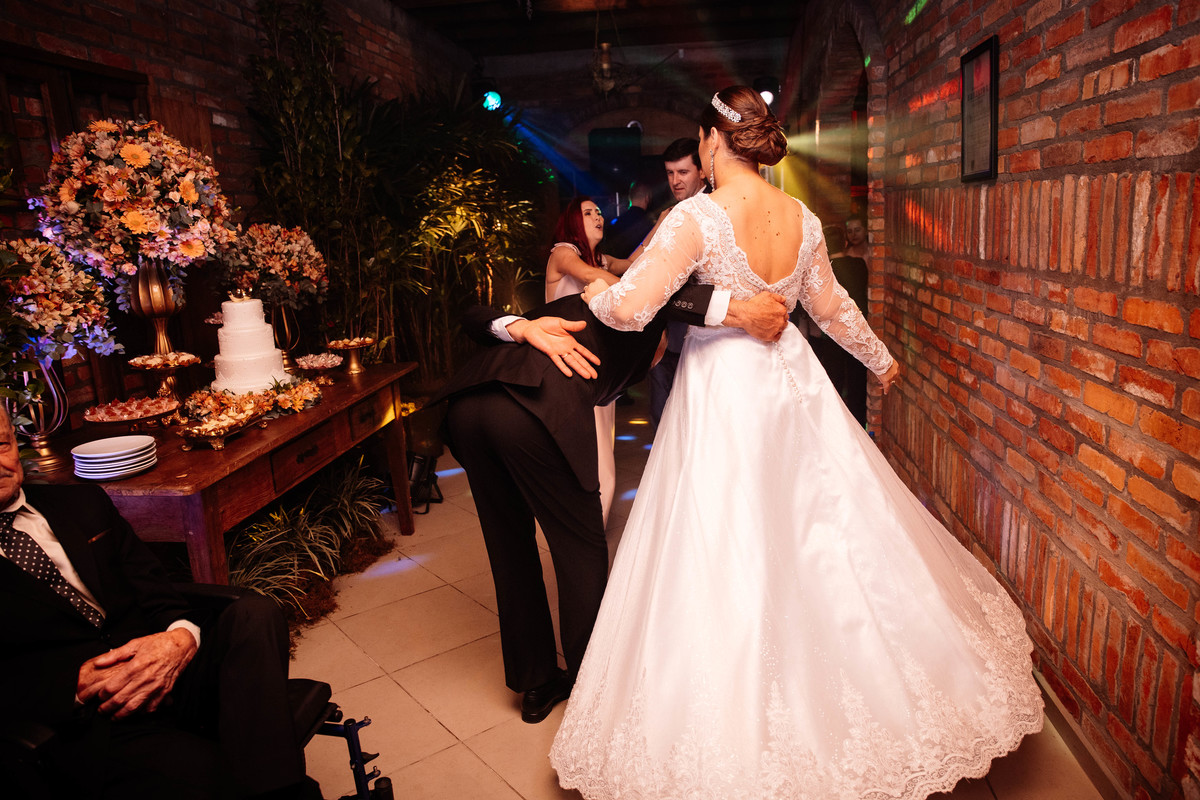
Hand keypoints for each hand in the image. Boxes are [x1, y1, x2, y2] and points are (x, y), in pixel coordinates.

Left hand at [77, 628, 197, 717]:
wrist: (181, 646)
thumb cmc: (158, 644)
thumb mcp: (135, 644)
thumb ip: (115, 654)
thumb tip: (98, 662)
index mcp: (136, 666)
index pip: (112, 686)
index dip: (102, 694)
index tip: (100, 695)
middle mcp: (145, 678)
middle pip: (120, 699)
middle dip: (107, 707)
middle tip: (101, 709)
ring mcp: (155, 686)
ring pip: (133, 707)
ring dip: (121, 715)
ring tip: (113, 716)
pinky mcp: (164, 691)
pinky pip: (150, 708)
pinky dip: (140, 713)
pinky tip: (134, 712)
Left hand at [507, 316, 600, 377]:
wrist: (532, 327)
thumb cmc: (546, 324)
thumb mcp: (561, 322)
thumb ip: (572, 325)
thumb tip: (584, 324)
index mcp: (570, 341)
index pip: (583, 351)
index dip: (590, 357)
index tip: (598, 363)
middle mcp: (566, 348)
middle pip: (579, 360)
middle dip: (587, 367)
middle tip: (595, 376)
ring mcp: (558, 351)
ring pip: (571, 362)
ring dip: (579, 369)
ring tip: (587, 377)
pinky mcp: (550, 352)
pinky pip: (558, 362)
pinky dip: (563, 368)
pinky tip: (569, 374)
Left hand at [581, 278, 608, 303]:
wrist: (607, 304)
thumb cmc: (610, 297)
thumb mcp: (610, 288)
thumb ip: (605, 286)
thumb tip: (605, 288)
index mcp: (599, 280)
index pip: (597, 281)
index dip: (598, 286)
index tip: (600, 289)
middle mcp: (592, 284)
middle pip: (591, 285)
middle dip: (593, 289)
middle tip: (597, 294)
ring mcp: (588, 290)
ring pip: (586, 289)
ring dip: (589, 292)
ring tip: (593, 297)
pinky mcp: (585, 297)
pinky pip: (582, 295)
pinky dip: (584, 296)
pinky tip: (588, 298)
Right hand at [725, 292, 787, 341]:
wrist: (745, 315)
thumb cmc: (754, 305)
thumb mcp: (767, 295)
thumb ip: (778, 297)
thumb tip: (783, 299)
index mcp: (781, 310)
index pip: (785, 312)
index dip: (779, 312)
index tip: (775, 313)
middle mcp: (781, 320)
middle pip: (784, 321)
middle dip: (779, 319)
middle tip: (772, 318)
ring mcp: (776, 329)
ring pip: (781, 328)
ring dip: (778, 327)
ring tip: (770, 325)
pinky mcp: (770, 336)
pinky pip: (777, 337)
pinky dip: (775, 335)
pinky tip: (771, 332)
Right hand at [877, 360, 900, 394]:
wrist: (879, 359)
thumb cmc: (880, 357)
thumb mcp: (885, 360)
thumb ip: (885, 363)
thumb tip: (881, 362)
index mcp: (896, 366)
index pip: (895, 372)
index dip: (890, 375)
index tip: (886, 376)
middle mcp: (896, 372)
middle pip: (893, 378)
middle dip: (888, 380)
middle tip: (882, 381)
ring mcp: (891, 377)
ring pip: (889, 383)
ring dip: (885, 385)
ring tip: (880, 386)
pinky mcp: (886, 380)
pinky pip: (887, 387)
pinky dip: (886, 390)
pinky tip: (885, 393)